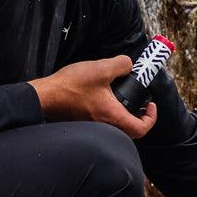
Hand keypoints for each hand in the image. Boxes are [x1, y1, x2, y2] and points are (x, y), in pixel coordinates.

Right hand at [29, 56, 157, 140]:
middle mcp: (105, 127)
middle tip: (139, 104)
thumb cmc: (70, 87)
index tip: (150, 105)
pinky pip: (102, 125)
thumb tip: (128, 65)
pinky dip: (108, 116)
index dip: (151, 118)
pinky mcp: (83, 125)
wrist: (45, 97)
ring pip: (116, 128)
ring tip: (120, 99)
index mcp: (113, 116)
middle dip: (138, 117)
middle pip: (130, 131)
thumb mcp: (101, 68)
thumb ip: (121, 64)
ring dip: (122, 116)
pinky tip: (102, 100)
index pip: (141, 128)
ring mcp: (93, 128)